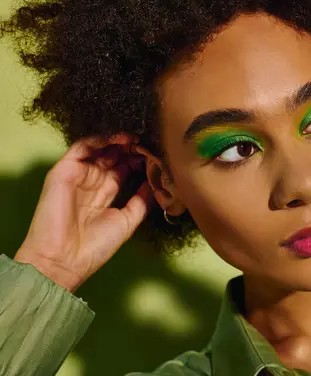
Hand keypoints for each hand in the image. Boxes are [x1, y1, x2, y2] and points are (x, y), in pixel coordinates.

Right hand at [14, 134, 153, 291]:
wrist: (64, 261)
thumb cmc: (93, 248)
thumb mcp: (127, 220)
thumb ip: (142, 200)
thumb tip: (158, 183)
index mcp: (105, 194)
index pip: (125, 170)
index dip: (141, 161)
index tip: (158, 156)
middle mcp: (91, 182)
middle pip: (114, 157)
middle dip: (132, 149)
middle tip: (150, 143)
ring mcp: (78, 175)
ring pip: (100, 149)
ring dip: (119, 141)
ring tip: (137, 139)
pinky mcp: (64, 170)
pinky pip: (82, 147)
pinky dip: (100, 139)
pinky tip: (120, 138)